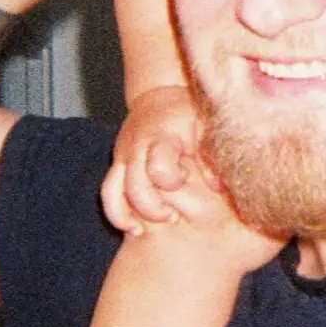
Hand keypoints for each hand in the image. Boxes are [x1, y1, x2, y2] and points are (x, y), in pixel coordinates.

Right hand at [99, 83, 213, 230]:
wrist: (160, 95)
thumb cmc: (189, 114)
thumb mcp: (206, 126)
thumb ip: (211, 156)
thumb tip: (218, 187)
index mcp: (161, 135)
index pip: (157, 167)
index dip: (172, 181)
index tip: (184, 177)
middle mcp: (136, 146)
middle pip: (134, 187)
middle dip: (153, 209)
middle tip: (173, 216)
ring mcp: (122, 155)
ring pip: (112, 191)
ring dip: (126, 216)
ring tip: (142, 231)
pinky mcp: (117, 164)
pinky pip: (107, 192)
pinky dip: (116, 212)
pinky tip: (134, 227)